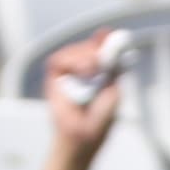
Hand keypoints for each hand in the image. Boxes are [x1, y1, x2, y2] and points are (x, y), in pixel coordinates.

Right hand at [41, 35, 122, 149]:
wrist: (83, 135)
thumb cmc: (100, 120)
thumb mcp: (113, 90)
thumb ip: (113, 69)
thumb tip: (117, 49)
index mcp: (98, 75)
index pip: (98, 52)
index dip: (102, 42)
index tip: (108, 33)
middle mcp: (82, 72)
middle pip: (85, 48)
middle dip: (94, 49)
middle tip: (102, 59)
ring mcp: (67, 75)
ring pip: (72, 52)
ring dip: (84, 56)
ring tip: (93, 70)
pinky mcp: (53, 79)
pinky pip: (58, 60)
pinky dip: (72, 63)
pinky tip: (82, 71)